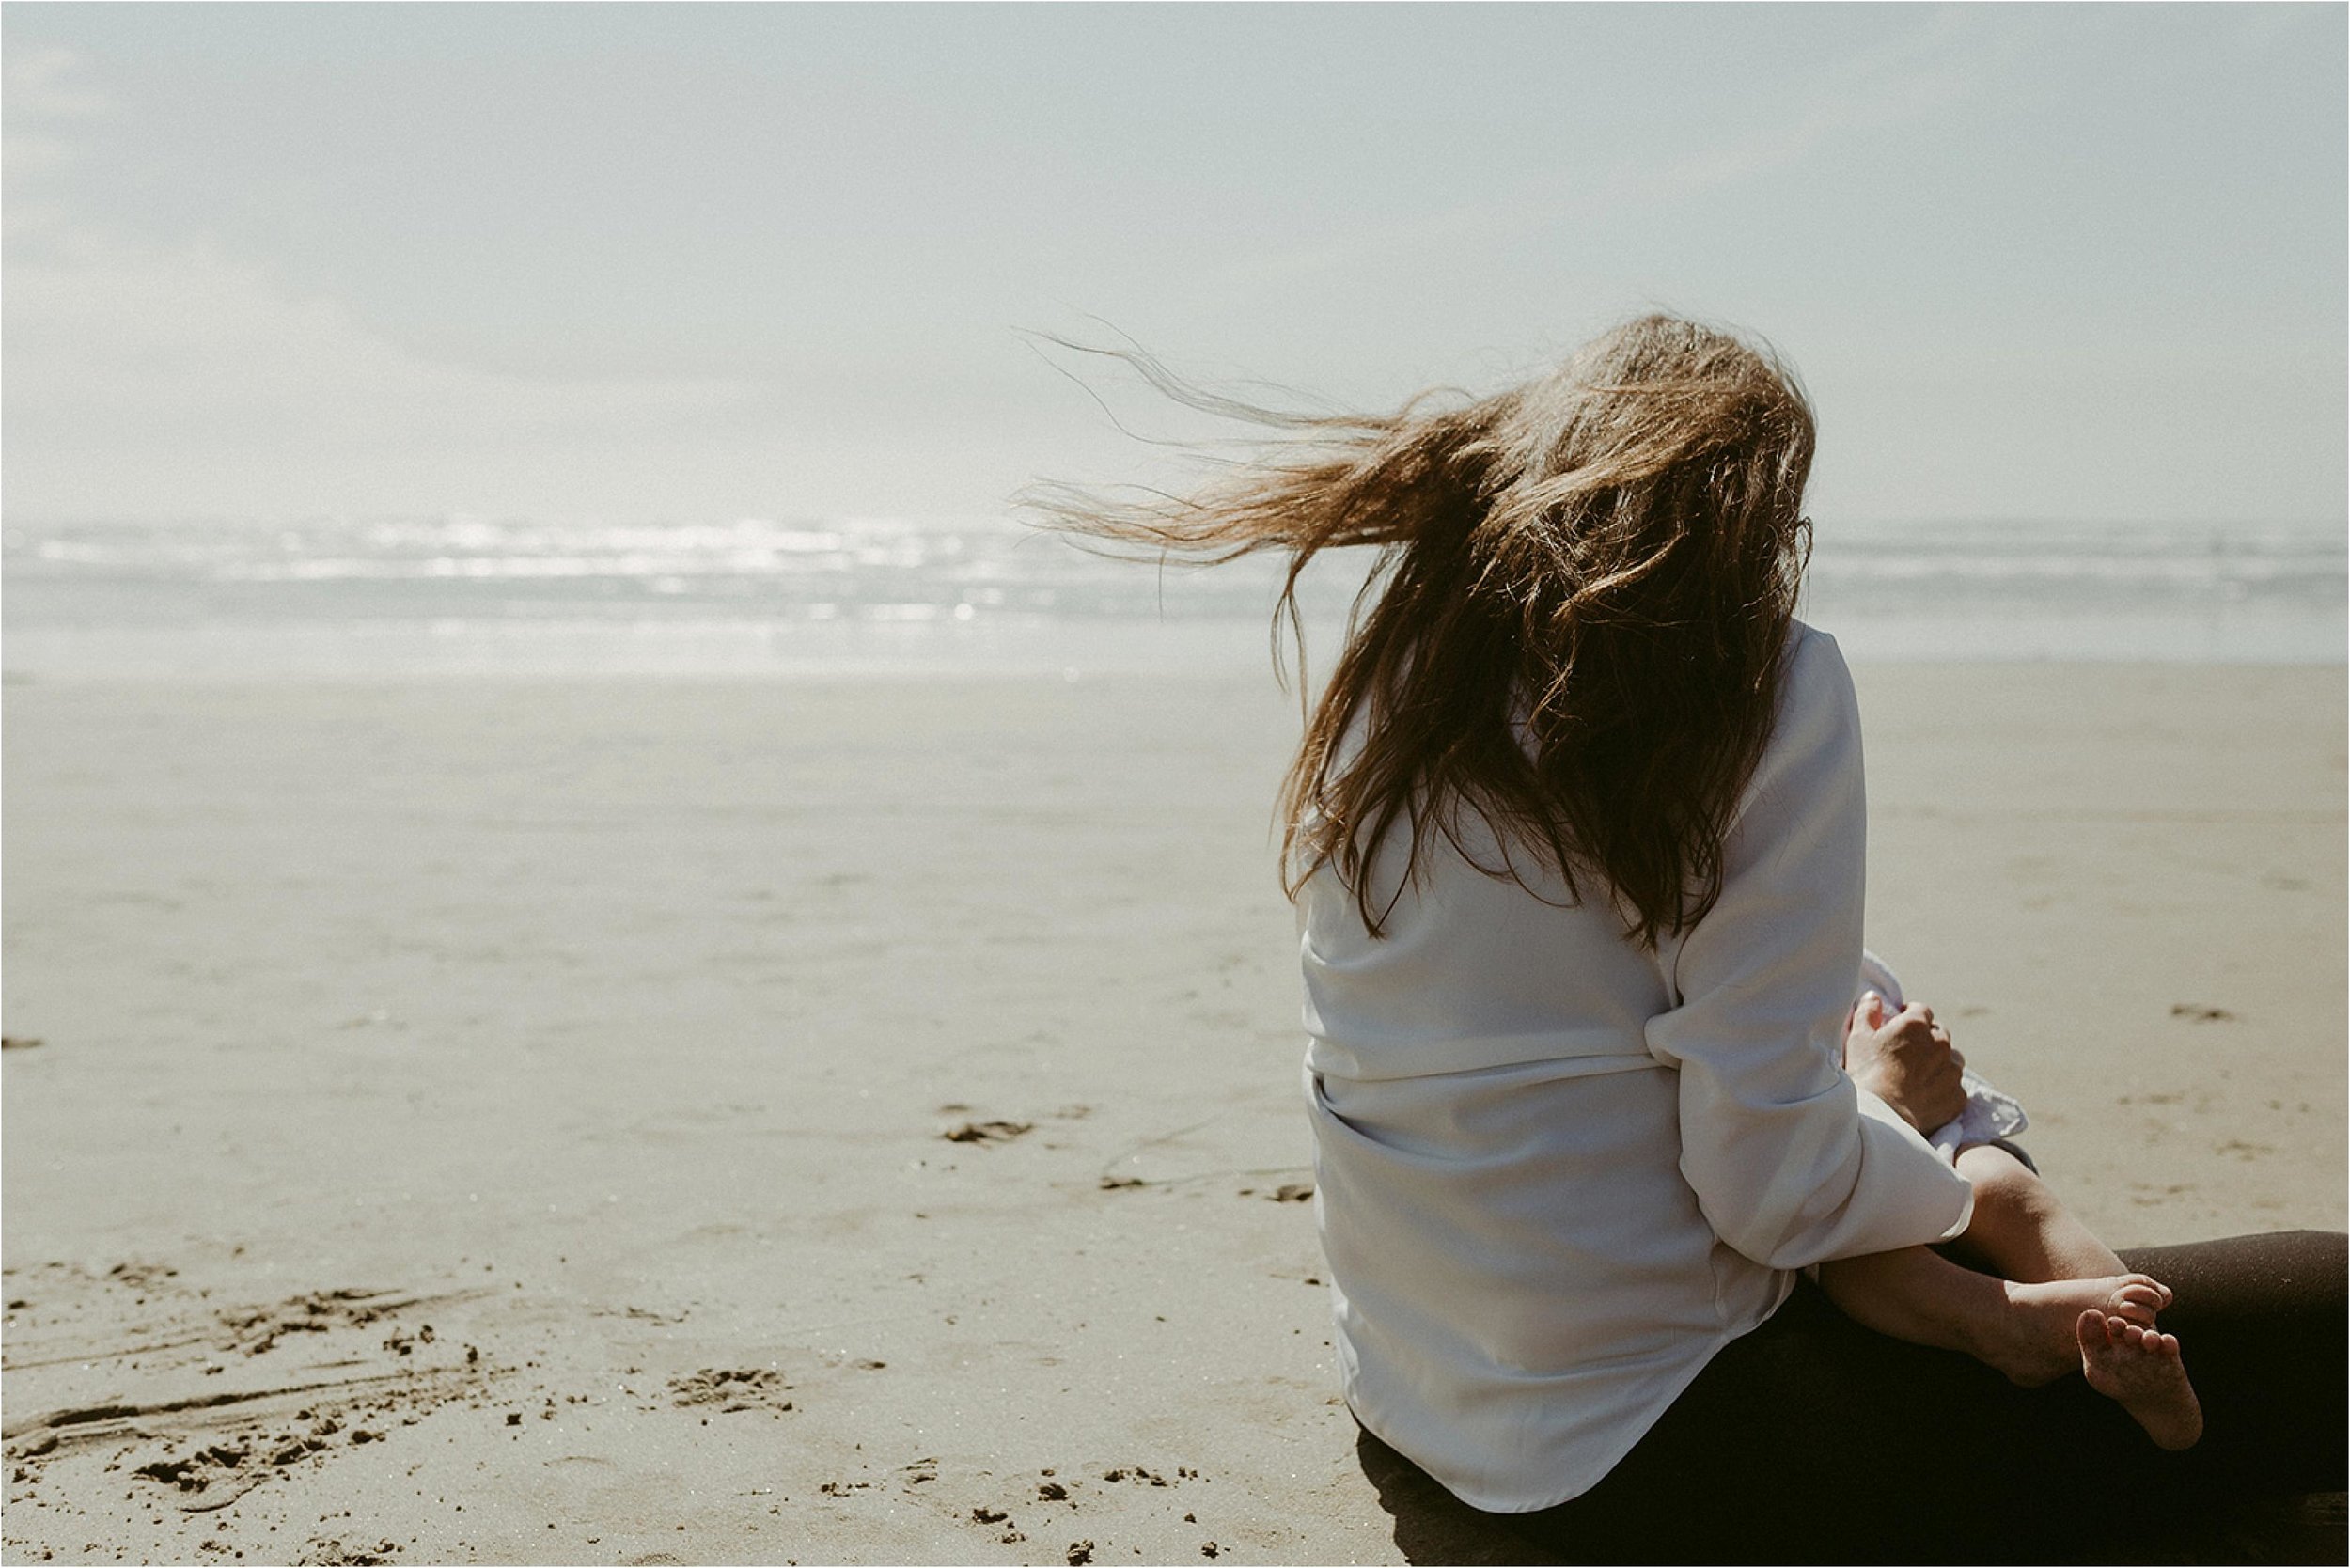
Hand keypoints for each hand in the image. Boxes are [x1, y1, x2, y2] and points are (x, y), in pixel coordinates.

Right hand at [1843, 991, 1966, 1132]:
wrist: (1884, 1115)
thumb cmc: (1867, 1073)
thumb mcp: (1859, 1038)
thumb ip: (1868, 1012)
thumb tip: (1874, 997)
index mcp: (1916, 1025)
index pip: (1921, 1010)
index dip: (1910, 1016)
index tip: (1900, 1027)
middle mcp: (1940, 1043)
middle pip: (1939, 1033)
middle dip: (1927, 1039)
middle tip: (1908, 1054)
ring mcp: (1952, 1070)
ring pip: (1952, 1059)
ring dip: (1940, 1063)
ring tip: (1920, 1076)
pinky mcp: (1958, 1096)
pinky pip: (1956, 1087)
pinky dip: (1945, 1089)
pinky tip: (1928, 1095)